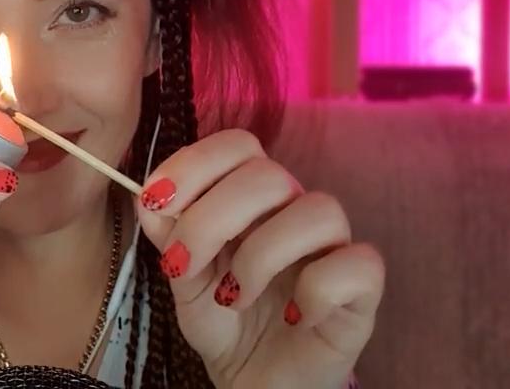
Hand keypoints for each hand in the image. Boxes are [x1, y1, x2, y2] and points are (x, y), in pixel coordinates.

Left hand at [135, 129, 383, 388]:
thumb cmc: (223, 319)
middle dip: (212, 219)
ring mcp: (333, 245)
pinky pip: (357, 264)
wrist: (254, 378)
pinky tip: (293, 316)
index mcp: (251, 195)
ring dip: (261, 257)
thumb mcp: (183, 276)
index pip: (237, 145)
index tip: (156, 201)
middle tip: (184, 266)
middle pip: (269, 174)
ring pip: (318, 210)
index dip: (196, 164)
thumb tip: (147, 193)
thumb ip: (168, 232)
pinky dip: (317, 291)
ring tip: (234, 298)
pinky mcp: (362, 288)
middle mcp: (294, 208)